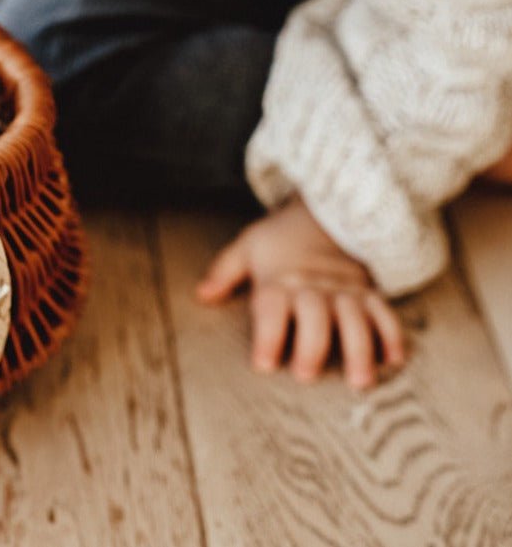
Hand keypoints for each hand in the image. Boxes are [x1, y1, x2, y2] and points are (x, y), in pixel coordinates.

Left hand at [195, 195, 405, 389]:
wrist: (321, 216)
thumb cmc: (279, 241)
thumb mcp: (248, 247)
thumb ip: (225, 271)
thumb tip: (202, 294)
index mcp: (280, 279)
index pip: (272, 306)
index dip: (268, 335)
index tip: (264, 364)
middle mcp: (313, 286)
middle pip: (315, 315)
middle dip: (312, 345)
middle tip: (306, 375)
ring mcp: (344, 290)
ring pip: (355, 318)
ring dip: (359, 349)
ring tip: (359, 381)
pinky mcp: (368, 294)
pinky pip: (384, 312)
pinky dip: (391, 334)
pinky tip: (393, 360)